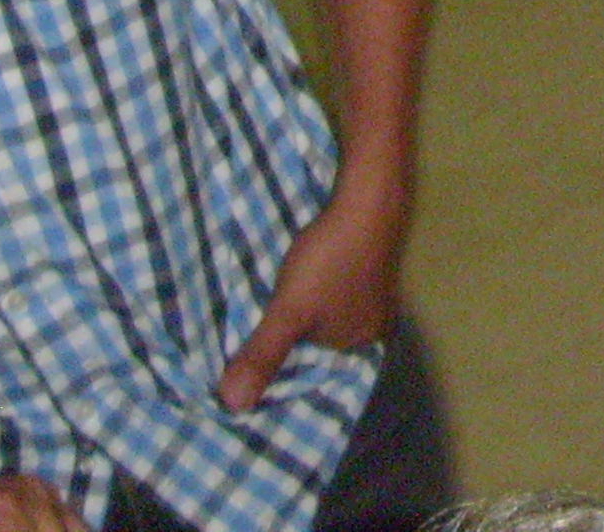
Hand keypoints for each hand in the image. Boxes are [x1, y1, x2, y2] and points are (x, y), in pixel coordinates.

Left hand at [215, 174, 407, 411]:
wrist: (366, 197)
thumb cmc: (331, 259)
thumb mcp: (289, 310)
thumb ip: (262, 356)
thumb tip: (231, 406)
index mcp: (361, 347)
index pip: (316, 378)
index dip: (282, 382)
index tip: (245, 382)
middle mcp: (372, 329)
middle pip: (320, 352)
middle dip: (288, 352)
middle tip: (244, 354)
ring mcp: (372, 299)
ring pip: (324, 325)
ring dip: (297, 324)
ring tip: (260, 324)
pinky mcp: (365, 272)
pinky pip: (330, 301)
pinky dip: (309, 302)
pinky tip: (292, 292)